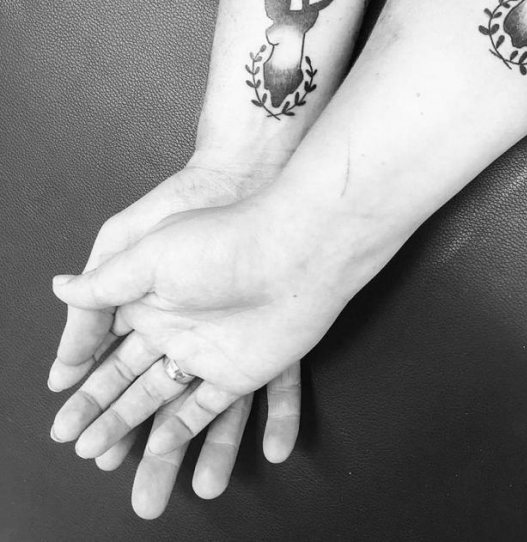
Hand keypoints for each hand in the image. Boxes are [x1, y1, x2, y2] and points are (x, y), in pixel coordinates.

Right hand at [51, 189, 360, 479]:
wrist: (295, 253)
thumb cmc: (222, 242)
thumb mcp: (149, 256)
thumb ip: (105, 281)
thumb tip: (61, 287)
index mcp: (153, 295)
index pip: (107, 343)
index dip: (83, 373)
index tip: (60, 400)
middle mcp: (178, 324)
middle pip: (129, 377)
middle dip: (101, 408)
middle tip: (73, 440)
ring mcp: (209, 350)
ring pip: (163, 397)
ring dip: (133, 424)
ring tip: (103, 455)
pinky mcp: (241, 372)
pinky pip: (207, 407)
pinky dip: (181, 428)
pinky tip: (156, 445)